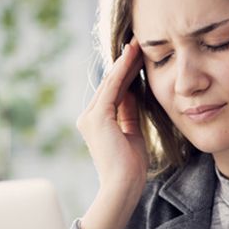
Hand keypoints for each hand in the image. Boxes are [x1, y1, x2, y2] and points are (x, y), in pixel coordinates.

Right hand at [76, 40, 147, 195]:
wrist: (122, 186)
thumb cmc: (130, 167)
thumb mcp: (132, 132)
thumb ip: (129, 112)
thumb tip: (133, 91)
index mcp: (97, 122)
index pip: (114, 92)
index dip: (126, 73)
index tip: (139, 57)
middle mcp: (89, 117)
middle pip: (111, 84)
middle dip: (125, 63)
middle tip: (138, 43)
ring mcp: (90, 117)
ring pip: (111, 83)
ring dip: (125, 62)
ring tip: (136, 44)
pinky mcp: (97, 117)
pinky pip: (112, 88)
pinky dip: (122, 71)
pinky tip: (131, 57)